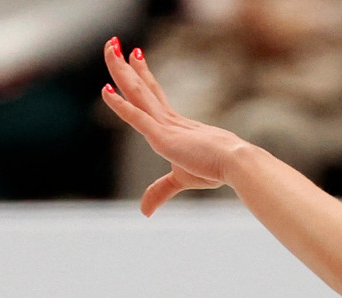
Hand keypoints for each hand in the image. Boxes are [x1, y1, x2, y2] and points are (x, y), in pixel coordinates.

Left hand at [100, 37, 251, 215]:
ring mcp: (164, 125)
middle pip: (140, 86)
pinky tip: (105, 92)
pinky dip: (120, 106)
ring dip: (119, 71)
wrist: (237, 164)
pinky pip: (137, 117)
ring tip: (109, 47)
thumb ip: (159, 191)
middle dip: (124, 65)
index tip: (133, 55)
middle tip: (112, 42)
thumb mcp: (180, 180)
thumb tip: (144, 212)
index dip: (142, 75)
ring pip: (136, 93)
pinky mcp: (163, 137)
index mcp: (174, 124)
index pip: (153, 95)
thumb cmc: (214, 170)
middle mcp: (167, 119)